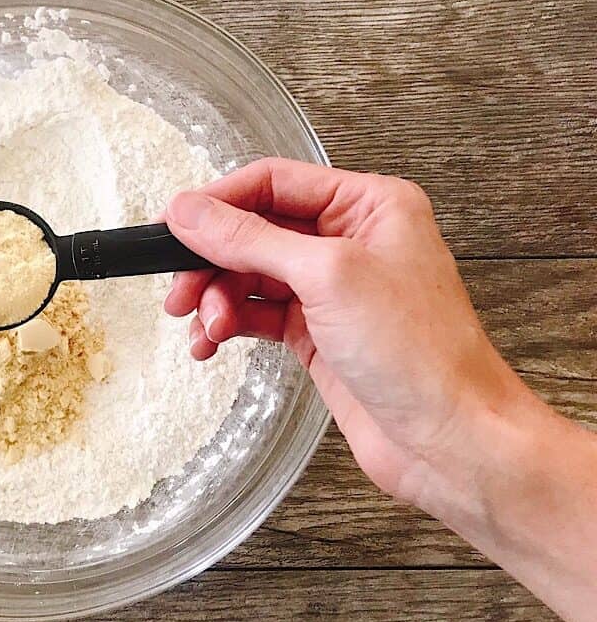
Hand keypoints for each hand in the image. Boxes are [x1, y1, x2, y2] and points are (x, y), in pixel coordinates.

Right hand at [163, 157, 523, 503]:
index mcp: (368, 205)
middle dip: (212, 261)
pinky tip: (213, 342)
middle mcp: (350, 241)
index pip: (274, 183)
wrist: (448, 439)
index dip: (219, 202)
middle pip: (255, 231)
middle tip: (179, 290)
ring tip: (207, 327)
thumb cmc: (421, 353)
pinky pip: (257, 315)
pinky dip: (229, 326)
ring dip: (217, 300)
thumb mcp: (327, 276)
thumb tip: (190, 212)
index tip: (172, 226)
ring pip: (250, 276)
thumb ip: (250, 239)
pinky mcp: (318, 333)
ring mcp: (333, 289)